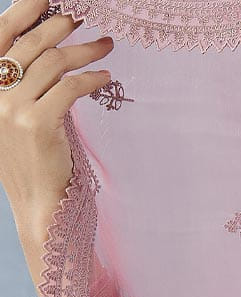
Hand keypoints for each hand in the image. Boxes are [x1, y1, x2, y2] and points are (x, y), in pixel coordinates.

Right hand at [0, 0, 113, 293]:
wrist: (37, 209)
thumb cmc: (34, 164)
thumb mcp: (17, 117)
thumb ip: (25, 83)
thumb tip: (50, 44)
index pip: (0, 34)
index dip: (25, 10)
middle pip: (31, 42)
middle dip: (62, 25)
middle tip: (87, 19)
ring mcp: (12, 110)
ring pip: (53, 62)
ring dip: (84, 49)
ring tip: (106, 46)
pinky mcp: (38, 125)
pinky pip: (69, 88)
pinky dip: (91, 78)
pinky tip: (105, 77)